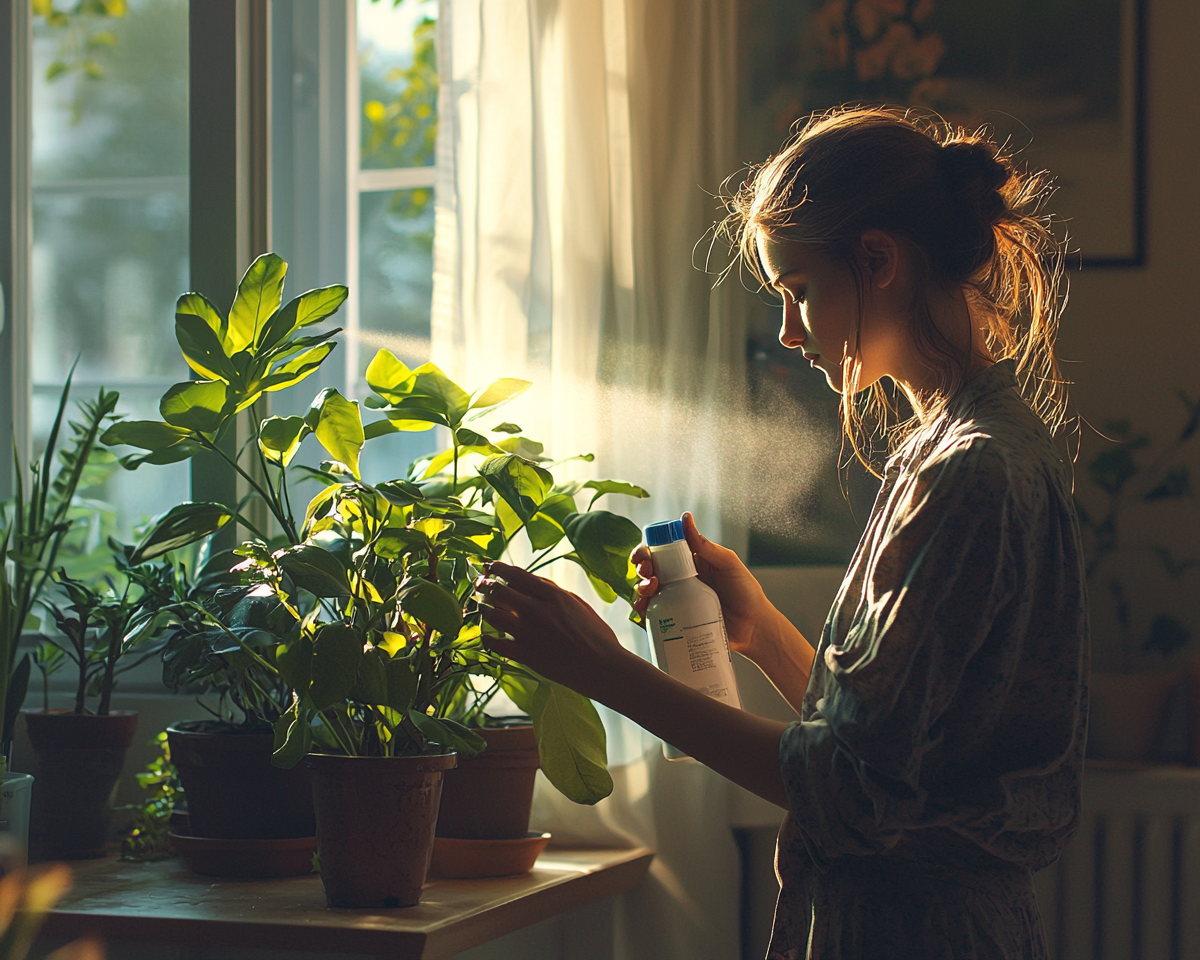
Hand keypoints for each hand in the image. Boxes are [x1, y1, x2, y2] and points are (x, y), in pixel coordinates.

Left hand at [477, 562, 636, 700]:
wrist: (604, 667)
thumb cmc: (595, 633)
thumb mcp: (576, 603)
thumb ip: (552, 591)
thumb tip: (528, 581)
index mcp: (553, 595)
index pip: (516, 575)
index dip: (497, 568)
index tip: (488, 566)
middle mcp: (538, 611)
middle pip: (499, 592)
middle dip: (484, 586)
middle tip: (478, 585)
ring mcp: (531, 634)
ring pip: (494, 616)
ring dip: (485, 610)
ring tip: (482, 609)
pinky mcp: (527, 656)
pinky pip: (497, 645)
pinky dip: (489, 639)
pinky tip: (487, 636)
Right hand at [631, 512, 773, 659]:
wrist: (754, 627)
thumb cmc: (746, 592)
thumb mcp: (728, 563)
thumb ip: (705, 545)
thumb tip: (685, 518)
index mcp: (690, 562)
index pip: (661, 551)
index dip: (645, 550)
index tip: (642, 554)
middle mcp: (679, 580)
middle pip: (649, 571)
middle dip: (641, 569)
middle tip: (648, 573)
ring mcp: (676, 601)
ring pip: (647, 592)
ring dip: (640, 589)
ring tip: (651, 590)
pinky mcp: (676, 622)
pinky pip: (654, 616)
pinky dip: (643, 613)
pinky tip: (645, 611)